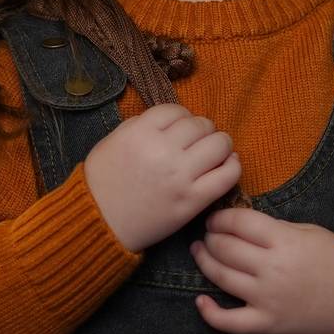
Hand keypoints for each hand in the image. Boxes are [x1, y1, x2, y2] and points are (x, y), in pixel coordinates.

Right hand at [84, 104, 241, 253]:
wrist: (100, 223)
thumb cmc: (103, 182)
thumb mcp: (113, 141)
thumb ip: (141, 125)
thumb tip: (172, 121)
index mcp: (141, 132)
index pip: (177, 110)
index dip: (182, 117)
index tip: (181, 128)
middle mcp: (163, 150)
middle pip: (201, 125)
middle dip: (202, 130)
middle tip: (198, 141)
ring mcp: (181, 176)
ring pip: (219, 144)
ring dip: (220, 144)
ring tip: (214, 152)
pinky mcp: (193, 200)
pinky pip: (227, 175)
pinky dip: (233, 166)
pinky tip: (227, 164)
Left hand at [189, 206, 333, 333]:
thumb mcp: (309, 232)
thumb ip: (276, 227)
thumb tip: (243, 224)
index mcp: (284, 241)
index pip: (239, 223)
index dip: (221, 217)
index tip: (215, 218)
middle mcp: (271, 269)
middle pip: (225, 248)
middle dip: (211, 237)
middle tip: (208, 234)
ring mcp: (267, 298)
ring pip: (221, 278)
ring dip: (204, 262)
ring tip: (200, 252)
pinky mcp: (267, 324)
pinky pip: (230, 322)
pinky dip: (210, 314)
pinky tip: (200, 301)